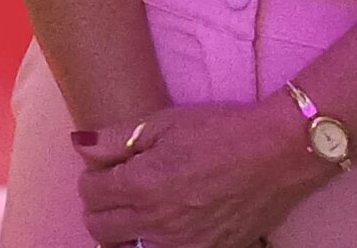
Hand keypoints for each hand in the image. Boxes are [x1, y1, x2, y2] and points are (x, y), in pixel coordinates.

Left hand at [73, 100, 327, 247]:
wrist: (278, 155)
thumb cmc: (223, 131)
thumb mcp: (165, 122)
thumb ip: (115, 138)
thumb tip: (77, 144)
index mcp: (143, 185)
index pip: (89, 193)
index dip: (93, 176)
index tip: (108, 167)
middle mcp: (157, 223)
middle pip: (99, 227)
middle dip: (100, 205)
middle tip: (119, 187)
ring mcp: (181, 246)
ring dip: (122, 232)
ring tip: (139, 209)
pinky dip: (153, 245)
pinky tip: (164, 227)